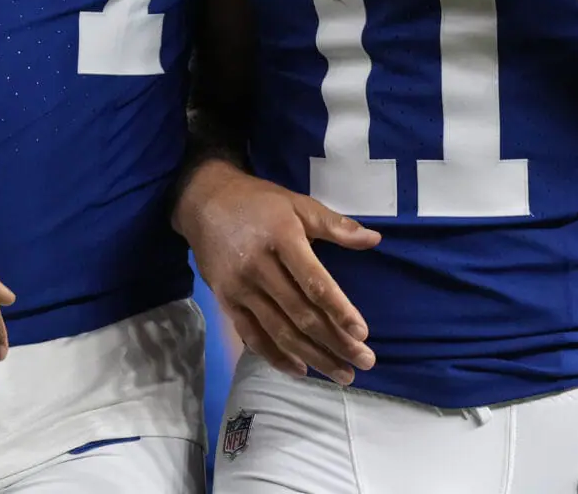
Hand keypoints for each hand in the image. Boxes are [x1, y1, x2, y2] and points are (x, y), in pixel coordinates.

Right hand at [173, 158, 380, 383]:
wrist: (202, 202)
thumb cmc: (258, 202)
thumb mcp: (297, 204)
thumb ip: (335, 225)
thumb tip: (374, 239)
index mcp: (281, 240)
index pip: (314, 283)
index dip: (339, 311)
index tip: (363, 333)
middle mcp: (259, 268)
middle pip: (301, 315)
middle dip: (335, 343)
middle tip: (364, 362)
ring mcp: (240, 288)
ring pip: (279, 332)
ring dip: (313, 357)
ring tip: (342, 374)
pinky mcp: (226, 301)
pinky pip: (252, 336)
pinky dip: (275, 357)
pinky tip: (300, 370)